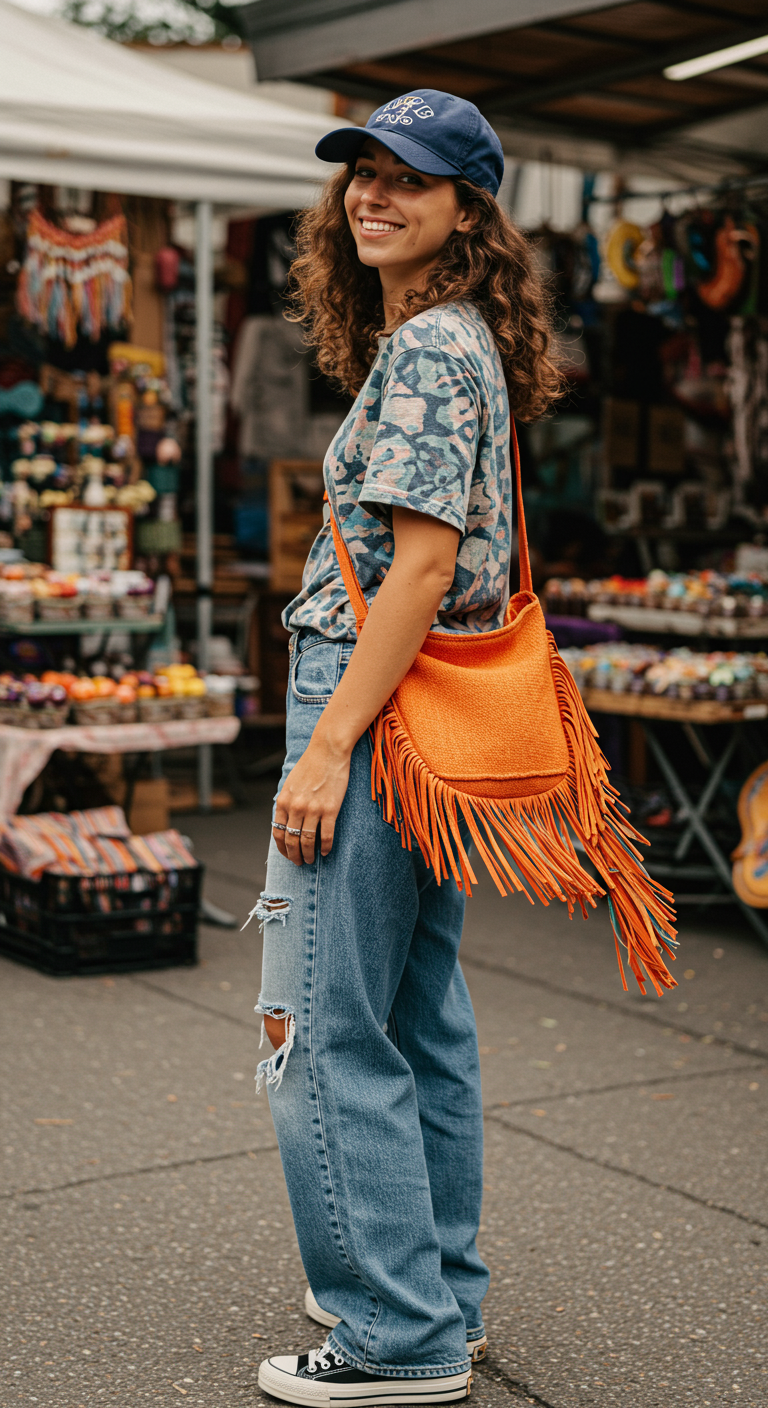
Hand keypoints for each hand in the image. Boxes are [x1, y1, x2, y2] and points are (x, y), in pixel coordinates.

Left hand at [272, 733, 351, 865]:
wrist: (328, 751)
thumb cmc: (310, 765)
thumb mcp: (290, 783)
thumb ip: (287, 802)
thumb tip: (286, 821)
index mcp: (283, 801)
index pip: (278, 832)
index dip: (282, 847)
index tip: (287, 854)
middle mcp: (296, 808)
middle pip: (291, 840)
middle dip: (294, 855)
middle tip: (299, 862)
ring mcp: (313, 809)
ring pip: (307, 841)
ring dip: (308, 854)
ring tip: (310, 860)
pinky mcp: (330, 809)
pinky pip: (326, 835)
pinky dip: (325, 847)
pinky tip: (325, 851)